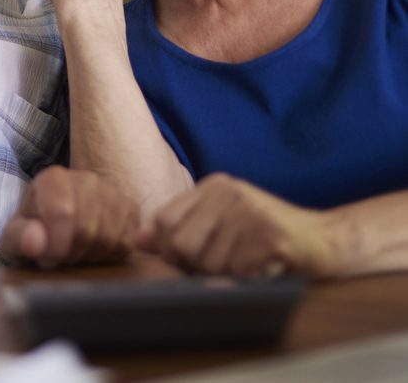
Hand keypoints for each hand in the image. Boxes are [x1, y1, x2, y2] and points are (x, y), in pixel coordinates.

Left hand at [1, 166, 136, 268]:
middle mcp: (87, 178)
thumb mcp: (16, 235)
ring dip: (88, 257)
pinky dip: (107, 257)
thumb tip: (34, 243)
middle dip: (70, 254)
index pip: (61, 212)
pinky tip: (92, 251)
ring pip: (107, 239)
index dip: (54, 246)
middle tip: (59, 257)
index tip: (45, 258)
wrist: (62, 220)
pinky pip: (125, 244)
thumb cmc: (36, 229)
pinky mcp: (130, 209)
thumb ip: (19, 237)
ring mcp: (112, 192)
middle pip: (85, 230)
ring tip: (74, 253)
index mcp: (54, 178)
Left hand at [133, 173, 342, 278]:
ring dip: (225, 276)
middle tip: (222, 266)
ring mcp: (250, 210)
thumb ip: (180, 229)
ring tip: (247, 265)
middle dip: (195, 267)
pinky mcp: (271, 234)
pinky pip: (238, 271)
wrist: (327, 240)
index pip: (165, 220)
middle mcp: (229, 191)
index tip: (188, 260)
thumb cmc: (266, 237)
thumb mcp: (220, 226)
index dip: (169, 249)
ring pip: (209, 263)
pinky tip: (263, 269)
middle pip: (182, 244)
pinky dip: (247, 280)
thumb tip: (137, 240)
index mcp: (213, 186)